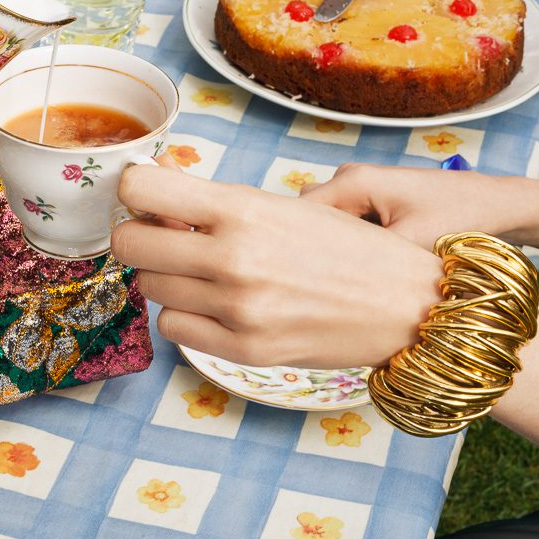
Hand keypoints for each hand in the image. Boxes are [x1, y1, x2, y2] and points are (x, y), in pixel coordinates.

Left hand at [110, 166, 442, 368]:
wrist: (409, 307)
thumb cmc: (349, 248)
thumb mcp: (284, 206)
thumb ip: (217, 202)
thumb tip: (152, 192)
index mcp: (245, 209)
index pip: (142, 188)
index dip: (136, 189)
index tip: (147, 196)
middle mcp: (234, 258)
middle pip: (129, 244)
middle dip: (141, 236)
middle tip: (168, 236)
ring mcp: (237, 309)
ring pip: (149, 286)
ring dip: (168, 276)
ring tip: (206, 271)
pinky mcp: (244, 350)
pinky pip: (173, 327)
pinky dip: (185, 314)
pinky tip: (216, 304)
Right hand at [302, 163, 538, 277]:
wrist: (506, 208)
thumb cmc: (462, 221)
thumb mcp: (408, 248)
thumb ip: (362, 263)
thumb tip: (322, 290)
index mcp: (353, 181)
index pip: (297, 214)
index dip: (291, 248)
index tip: (291, 284)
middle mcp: (352, 179)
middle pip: (308, 219)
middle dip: (310, 251)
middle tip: (319, 289)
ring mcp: (365, 190)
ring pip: (329, 225)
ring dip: (333, 251)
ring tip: (343, 284)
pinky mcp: (379, 203)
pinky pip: (348, 226)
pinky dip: (351, 249)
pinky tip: (363, 276)